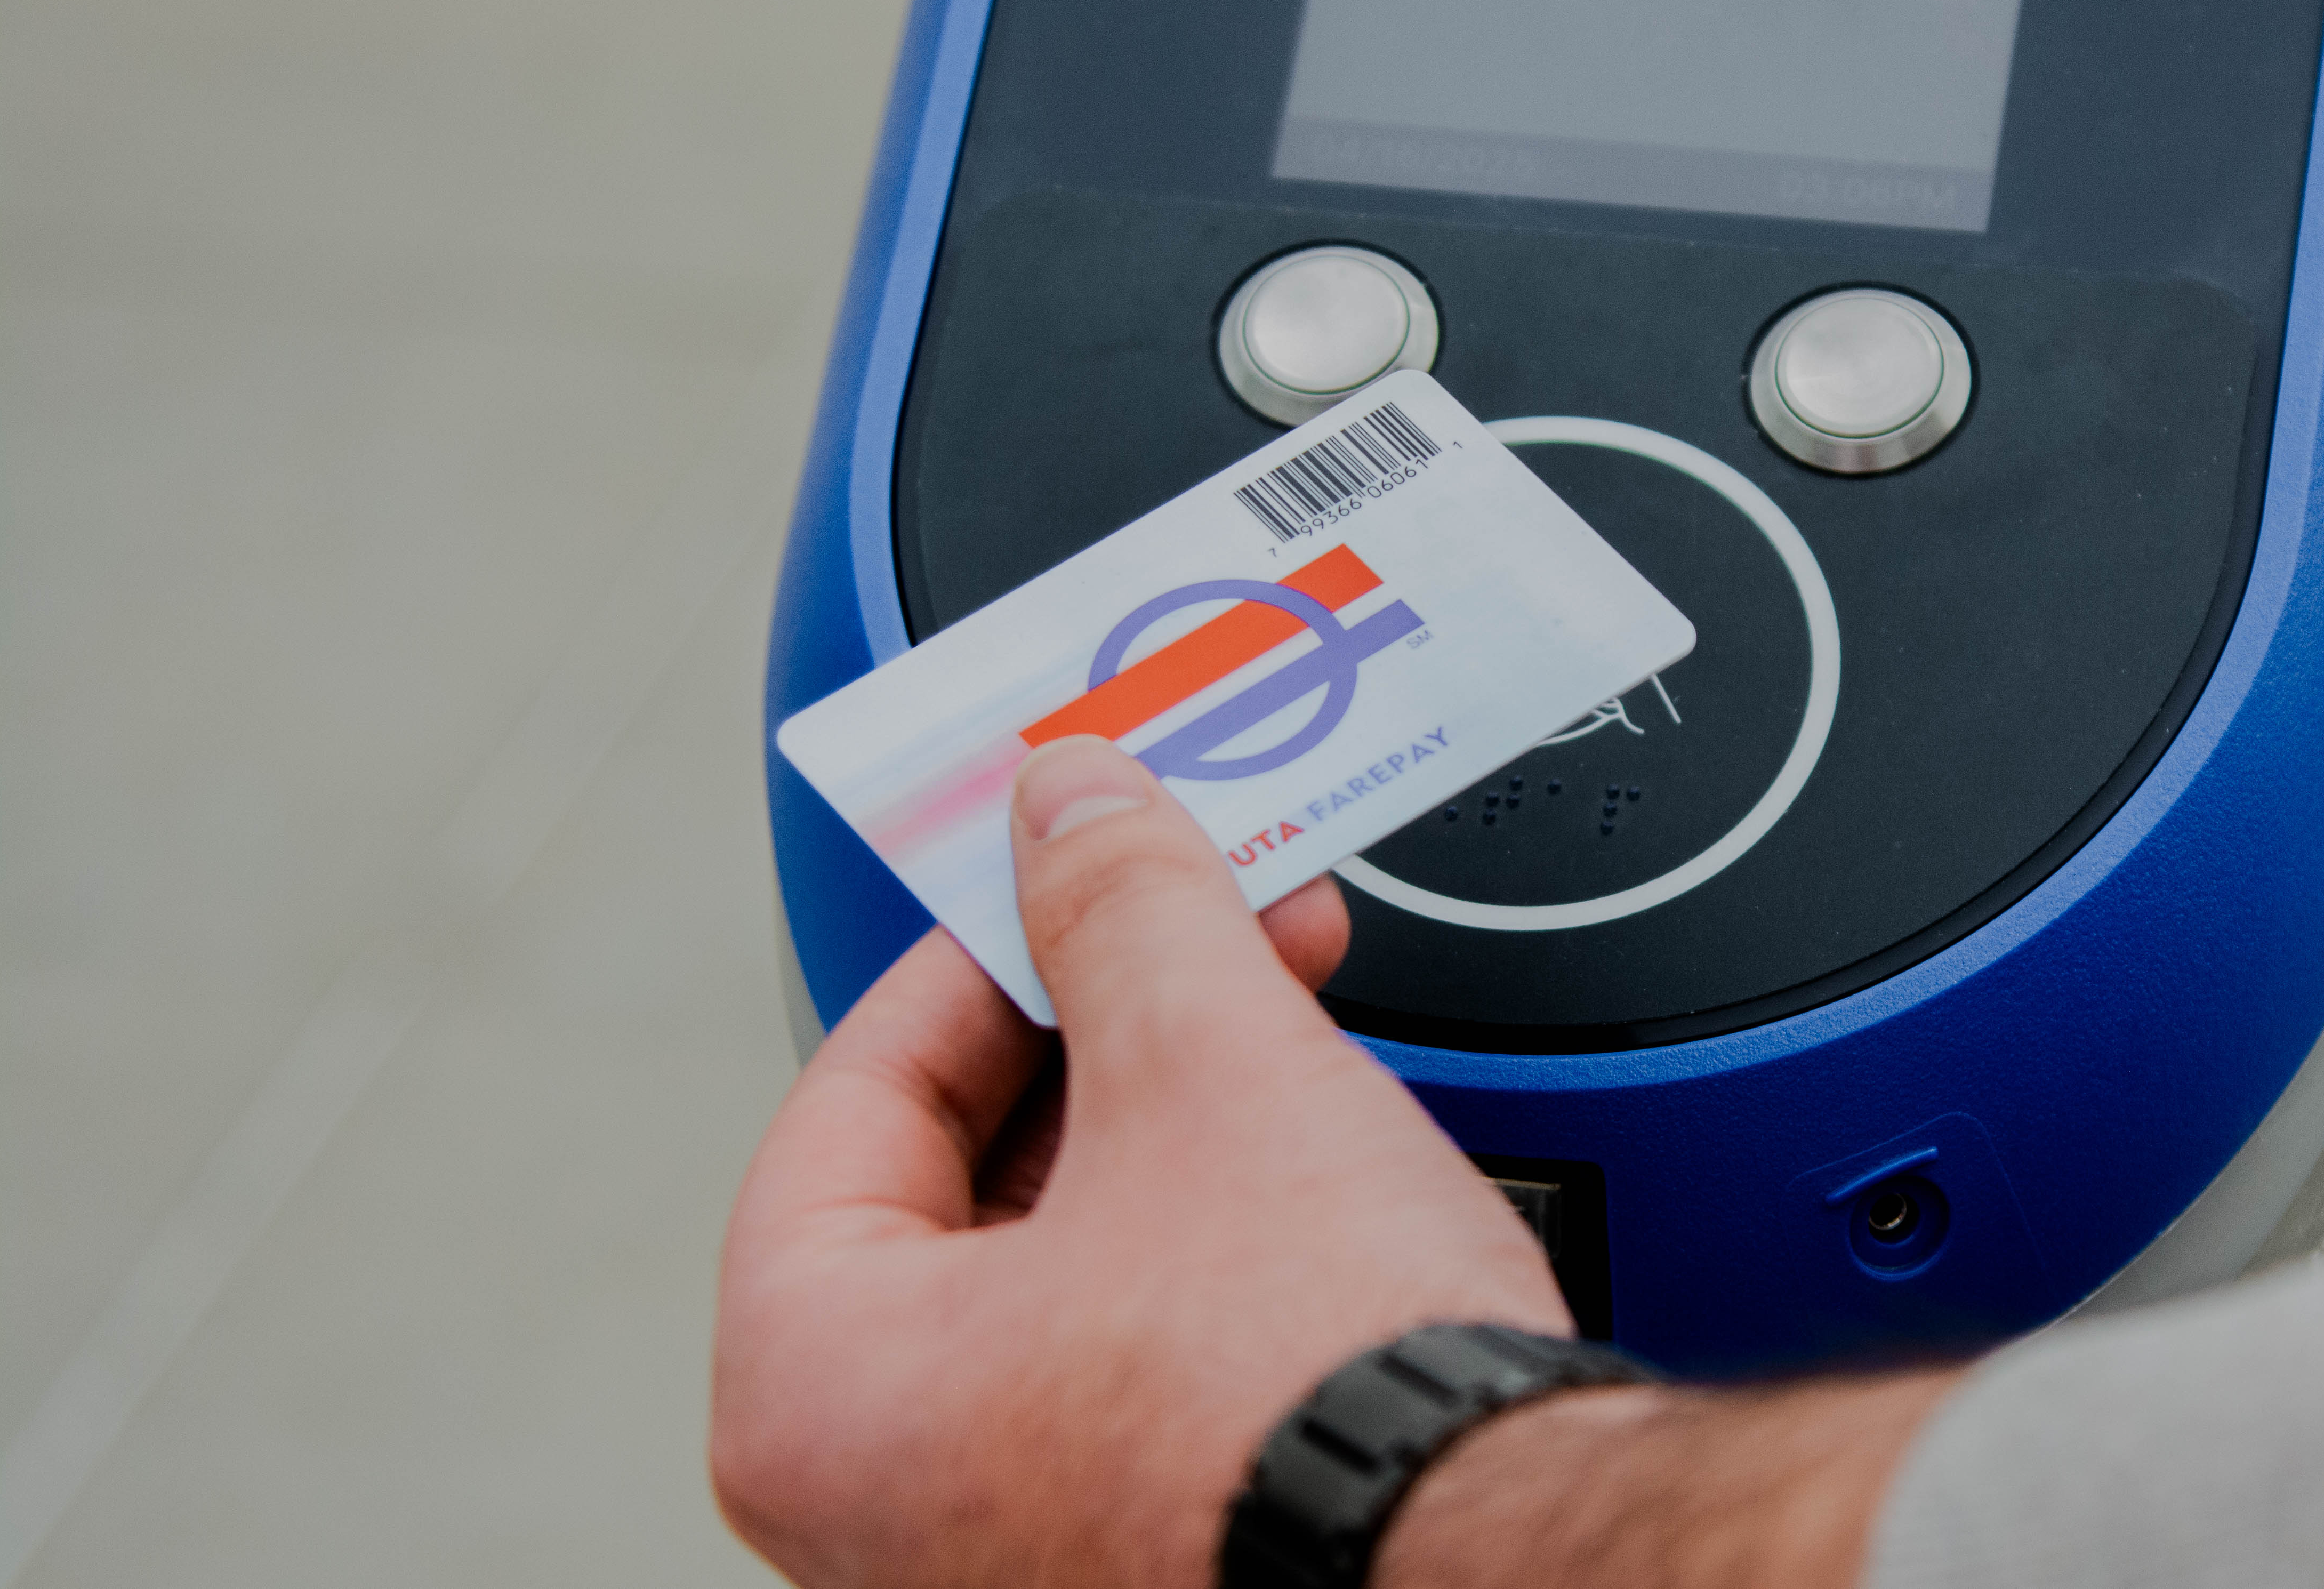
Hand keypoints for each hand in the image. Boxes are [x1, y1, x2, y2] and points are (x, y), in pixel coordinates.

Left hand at [712, 736, 1570, 1588]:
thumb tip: (1070, 810)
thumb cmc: (1316, 1404)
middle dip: (1113, 1026)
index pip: (864, 1086)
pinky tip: (1309, 1166)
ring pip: (1064, 1260)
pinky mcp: (1137, 1552)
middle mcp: (879, 1498)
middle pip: (967, 1174)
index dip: (996, 943)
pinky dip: (1207, 1241)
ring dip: (1177, 1120)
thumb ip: (1120, 911)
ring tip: (1288, 1020)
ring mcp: (1004, 1543)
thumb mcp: (1208, 1074)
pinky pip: (1133, 1353)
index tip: (1080, 869)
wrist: (1506, 1561)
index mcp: (817, 1391)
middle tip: (1209, 925)